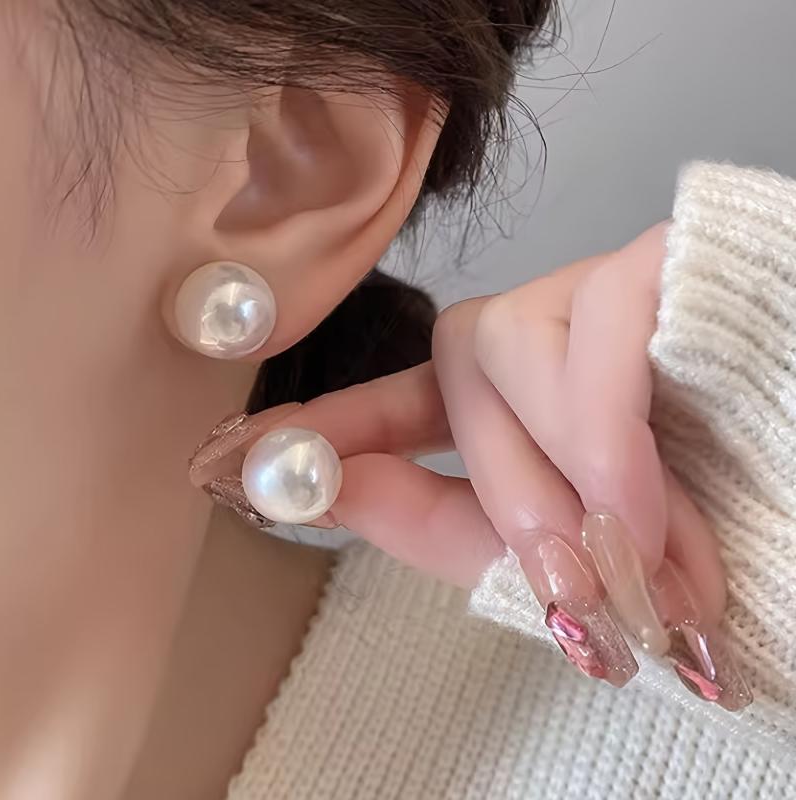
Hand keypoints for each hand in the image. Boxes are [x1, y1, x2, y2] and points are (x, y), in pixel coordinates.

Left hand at [194, 224, 750, 706]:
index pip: (391, 402)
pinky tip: (644, 497)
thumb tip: (331, 489)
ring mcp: (574, 299)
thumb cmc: (700, 510)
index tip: (233, 459)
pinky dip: (605, 441)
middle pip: (455, 395)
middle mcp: (525, 340)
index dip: (322, 427)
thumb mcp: (567, 551)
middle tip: (580, 591)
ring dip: (568, 489)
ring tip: (642, 557)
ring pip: (505, 370)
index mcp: (506, 406)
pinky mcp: (640, 270)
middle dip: (513, 508)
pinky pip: (588, 347)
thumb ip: (445, 527)